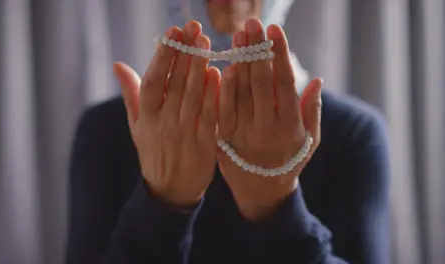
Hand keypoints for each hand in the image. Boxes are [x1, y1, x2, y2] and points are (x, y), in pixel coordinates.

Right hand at [113, 21, 219, 206]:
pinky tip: (218, 74)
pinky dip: (213, 95)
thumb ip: (131, 94)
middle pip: (175, 83)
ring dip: (199, 67)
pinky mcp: (204, 143)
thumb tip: (117, 64)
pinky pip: (209, 115)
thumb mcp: (137, 125)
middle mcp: (164, 122)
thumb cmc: (154, 151)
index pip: (153, 80)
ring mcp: (184, 133)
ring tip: (205, 42)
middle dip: (185, 53)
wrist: (170, 189)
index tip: (172, 32)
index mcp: (146, 116)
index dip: (162, 55)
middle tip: (194, 28)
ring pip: (192, 95)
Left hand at [217, 19, 322, 220]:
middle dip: (256, 50)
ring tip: (238, 36)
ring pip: (240, 92)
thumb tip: (318, 80)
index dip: (279, 55)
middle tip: (252, 23)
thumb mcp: (309, 140)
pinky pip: (222, 108)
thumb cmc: (289, 161)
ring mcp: (243, 133)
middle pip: (260, 82)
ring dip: (238, 62)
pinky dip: (222, 87)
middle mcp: (267, 128)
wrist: (261, 191)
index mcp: (290, 125)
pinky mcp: (224, 137)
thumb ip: (312, 110)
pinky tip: (222, 66)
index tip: (274, 30)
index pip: (284, 83)